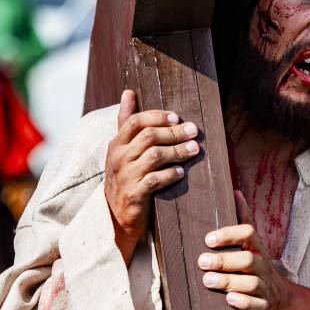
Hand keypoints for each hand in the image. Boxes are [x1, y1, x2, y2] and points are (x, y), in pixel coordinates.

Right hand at [104, 90, 199, 262]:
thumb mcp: (121, 150)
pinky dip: (171, 174)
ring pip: (155, 156)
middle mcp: (118, 158)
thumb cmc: (125, 177)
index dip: (158, 116)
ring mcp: (125, 177)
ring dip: (178, 151)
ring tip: (195, 149)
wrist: (115, 218)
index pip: (136, 121)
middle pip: (149, 136)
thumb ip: (126, 122)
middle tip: (194, 131)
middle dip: (174, 132)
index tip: (177, 117)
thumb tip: (128, 92)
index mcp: (116, 144)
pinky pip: (155, 180)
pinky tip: (182, 172)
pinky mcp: (134, 195)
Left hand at [197, 191, 289, 309]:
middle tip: (202, 261)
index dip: (229, 234)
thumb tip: (235, 192)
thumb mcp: (253, 244)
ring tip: (208, 280)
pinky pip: (256, 306)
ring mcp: (264, 288)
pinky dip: (243, 303)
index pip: (248, 234)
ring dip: (228, 281)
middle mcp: (262, 267)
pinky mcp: (263, 308)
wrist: (281, 302)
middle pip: (248, 260)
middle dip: (224, 260)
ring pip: (250, 284)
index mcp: (256, 249)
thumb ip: (243, 220)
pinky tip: (229, 300)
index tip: (208, 239)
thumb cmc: (258, 268)